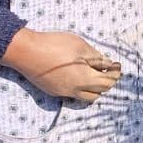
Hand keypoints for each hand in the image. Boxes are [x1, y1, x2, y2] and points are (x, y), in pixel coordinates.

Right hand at [1, 28, 121, 102]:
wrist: (25, 52)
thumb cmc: (54, 45)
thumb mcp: (80, 46)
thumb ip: (96, 57)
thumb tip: (107, 64)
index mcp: (84, 79)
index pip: (108, 82)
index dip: (116, 73)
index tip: (116, 64)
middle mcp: (75, 90)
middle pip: (99, 92)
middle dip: (106, 81)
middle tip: (106, 68)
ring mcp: (63, 93)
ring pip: (85, 97)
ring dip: (93, 88)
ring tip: (92, 72)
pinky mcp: (53, 91)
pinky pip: (72, 94)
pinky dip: (80, 87)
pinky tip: (76, 74)